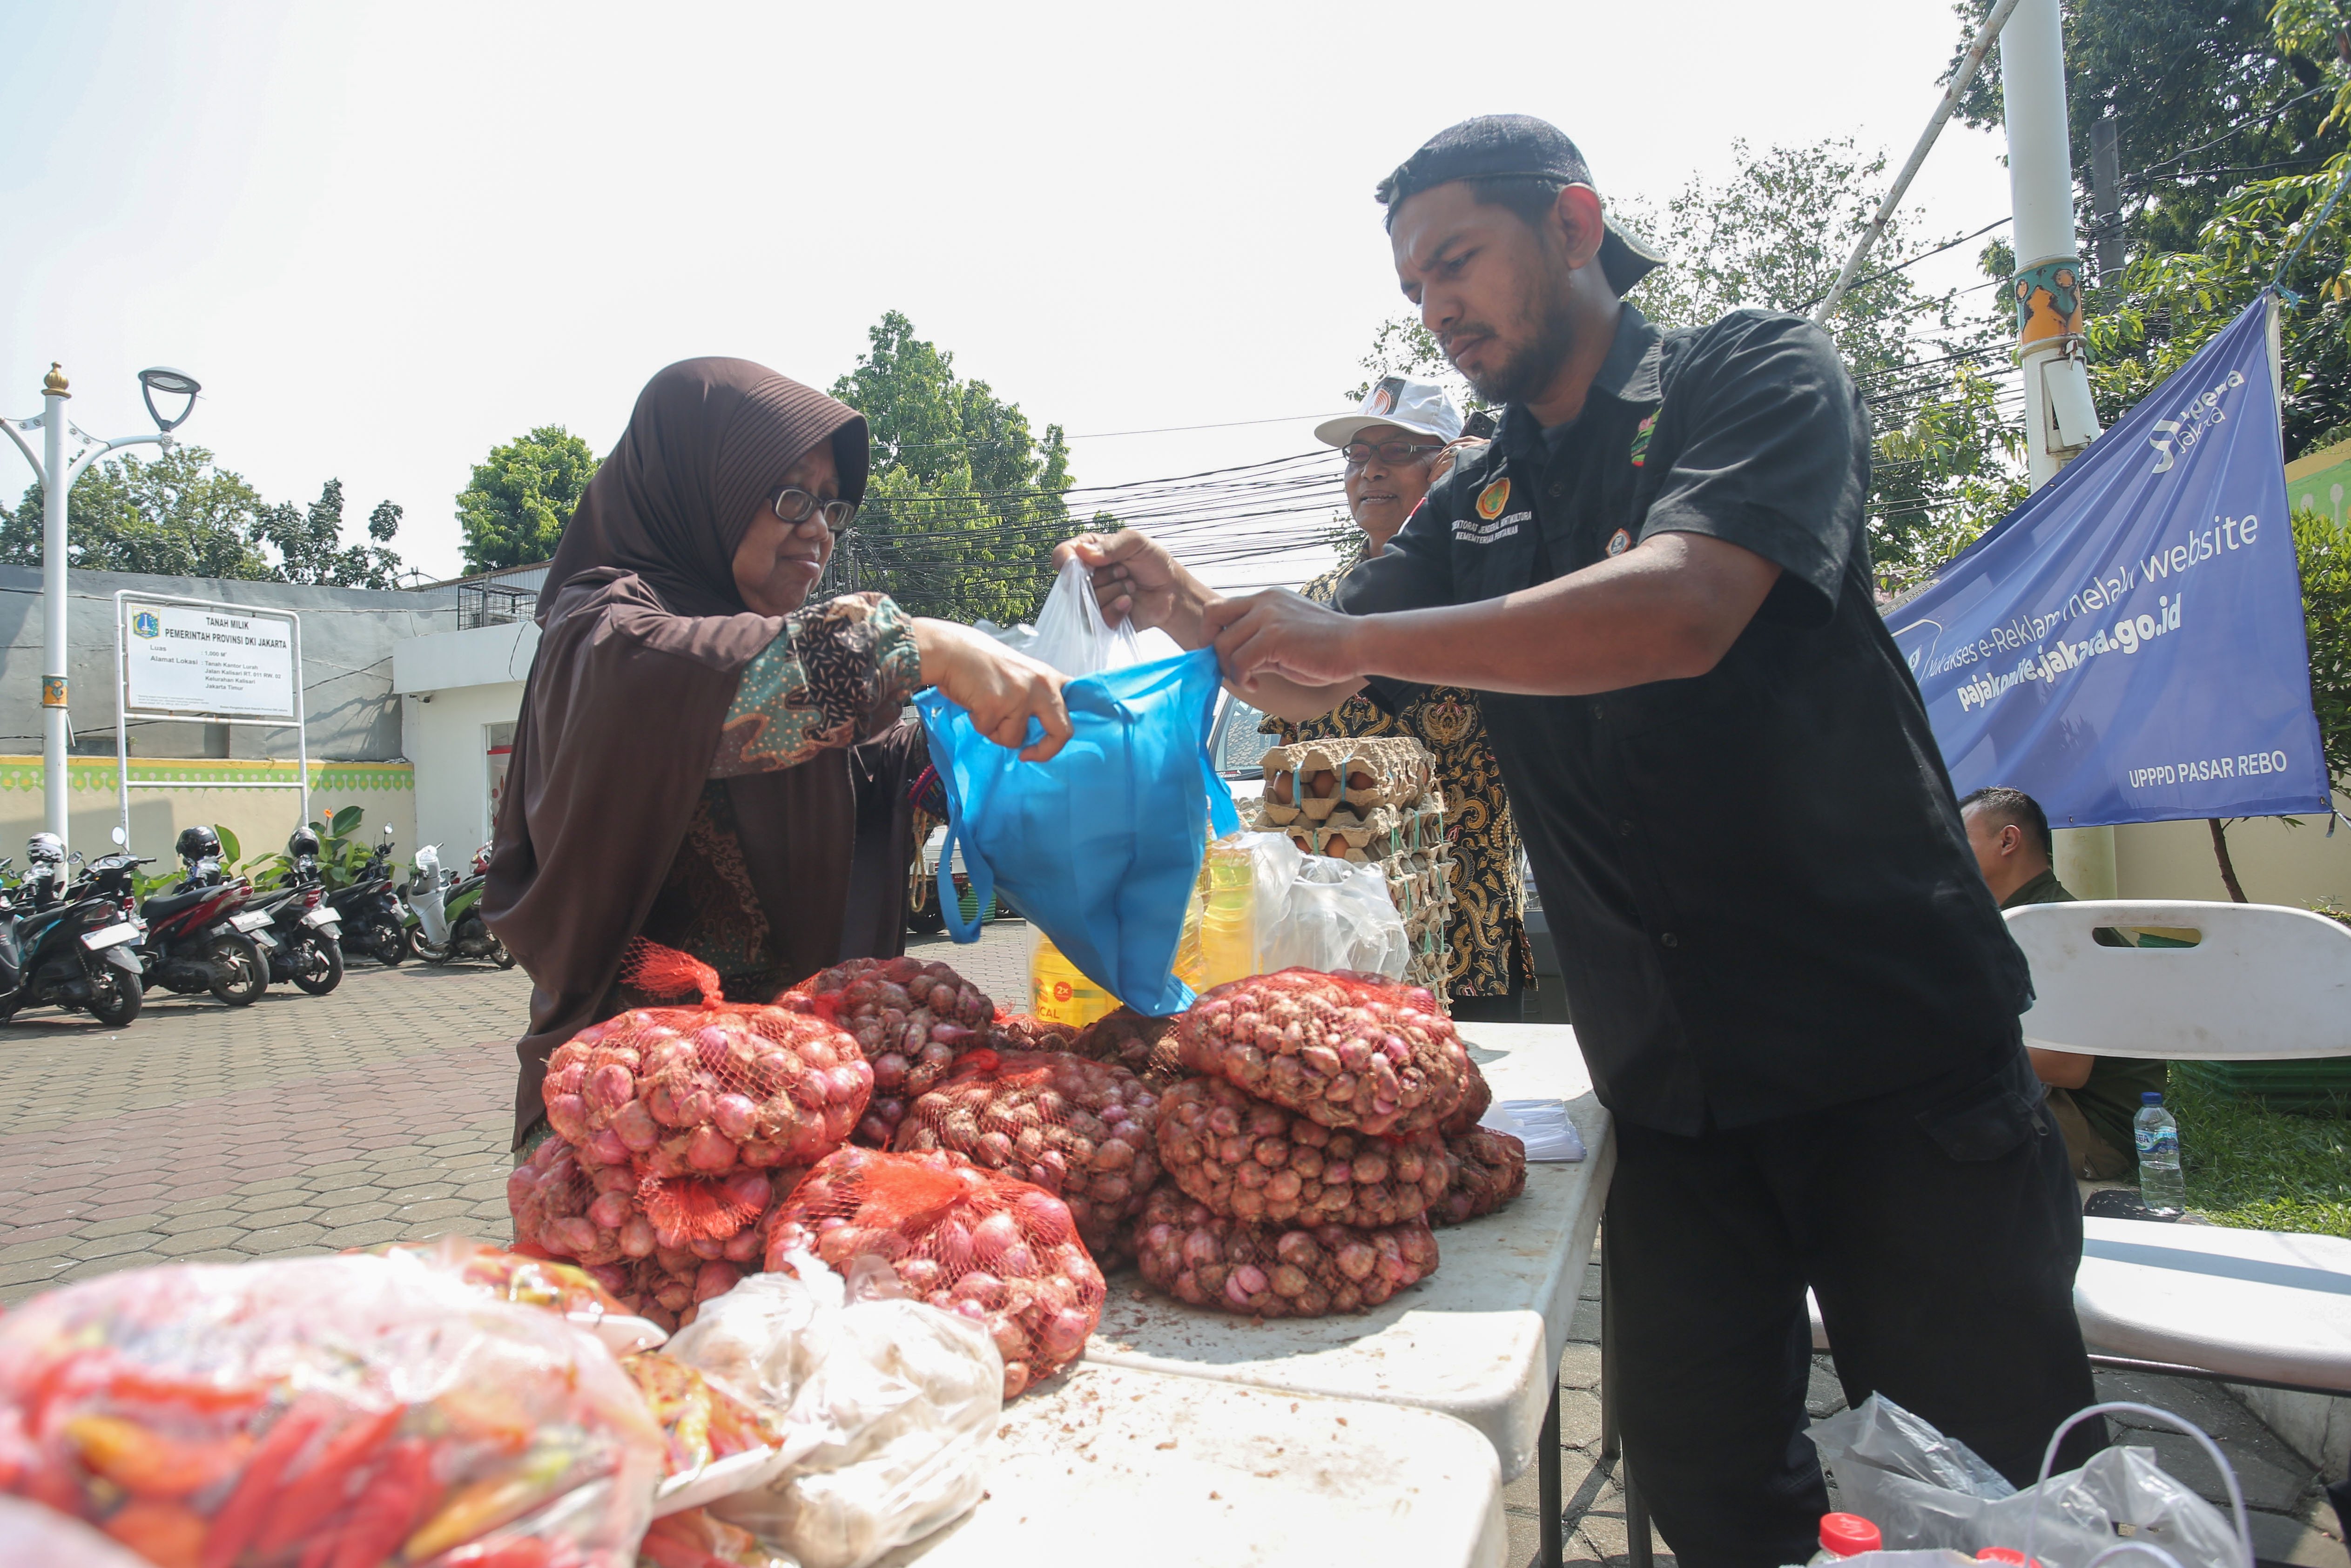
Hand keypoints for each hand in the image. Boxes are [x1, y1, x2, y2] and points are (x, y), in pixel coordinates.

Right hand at [913, 620, 1073, 761]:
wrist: (951, 650)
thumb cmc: (981, 663)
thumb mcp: (1020, 673)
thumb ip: (1034, 695)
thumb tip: (1035, 729)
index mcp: (1048, 677)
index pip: (1073, 709)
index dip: (1061, 733)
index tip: (1046, 742)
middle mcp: (1041, 686)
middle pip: (1062, 731)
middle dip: (1045, 751)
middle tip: (1027, 755)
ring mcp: (1020, 697)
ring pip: (1013, 738)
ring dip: (995, 730)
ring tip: (984, 706)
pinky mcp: (997, 706)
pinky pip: (988, 731)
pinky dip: (977, 722)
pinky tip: (973, 702)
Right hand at [1051, 529, 1213, 644]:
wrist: (1172, 592)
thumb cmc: (1154, 563)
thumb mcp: (1136, 543)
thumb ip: (1111, 546)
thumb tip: (1083, 553)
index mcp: (1087, 552)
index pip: (1062, 555)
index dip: (1066, 561)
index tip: (1083, 564)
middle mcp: (1084, 577)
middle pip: (1072, 583)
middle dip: (1104, 577)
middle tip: (1124, 571)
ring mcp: (1091, 601)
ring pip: (1085, 603)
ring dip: (1113, 592)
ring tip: (1130, 586)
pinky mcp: (1100, 621)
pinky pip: (1096, 621)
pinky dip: (1115, 611)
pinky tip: (1128, 603)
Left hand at [1204, 590, 1369, 690]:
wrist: (1357, 644)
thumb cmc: (1327, 646)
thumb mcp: (1285, 640)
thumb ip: (1260, 644)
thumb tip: (1235, 663)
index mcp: (1266, 598)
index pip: (1221, 608)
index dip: (1214, 634)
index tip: (1224, 656)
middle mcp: (1263, 601)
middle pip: (1212, 616)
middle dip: (1211, 647)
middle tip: (1226, 669)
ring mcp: (1267, 616)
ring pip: (1223, 644)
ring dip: (1229, 669)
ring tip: (1248, 680)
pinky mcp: (1274, 636)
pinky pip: (1239, 660)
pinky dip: (1241, 678)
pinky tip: (1255, 685)